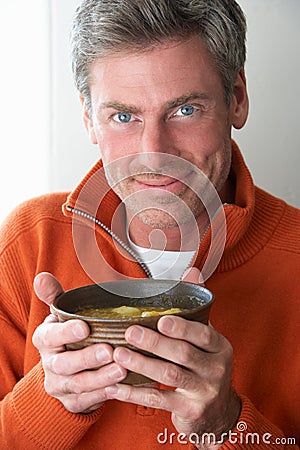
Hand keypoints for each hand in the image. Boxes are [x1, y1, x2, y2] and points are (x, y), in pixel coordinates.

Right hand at [32, 272, 126, 412]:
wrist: (64, 371)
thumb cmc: (67, 336)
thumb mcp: (59, 315)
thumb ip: (54, 295)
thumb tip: (42, 277)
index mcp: (45, 340)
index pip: (50, 336)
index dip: (66, 332)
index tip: (84, 327)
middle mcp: (50, 364)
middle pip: (65, 364)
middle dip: (87, 358)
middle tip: (109, 350)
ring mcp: (60, 386)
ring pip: (79, 385)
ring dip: (101, 378)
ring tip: (122, 369)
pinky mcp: (74, 402)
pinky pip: (90, 401)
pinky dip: (107, 394)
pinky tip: (124, 385)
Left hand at [105, 269, 239, 448]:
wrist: (217, 412)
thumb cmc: (206, 366)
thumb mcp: (207, 338)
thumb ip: (196, 307)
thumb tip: (192, 271)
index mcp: (219, 347)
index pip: (203, 334)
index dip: (182, 327)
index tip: (161, 320)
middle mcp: (216, 369)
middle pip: (183, 353)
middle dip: (154, 342)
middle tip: (130, 332)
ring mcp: (204, 391)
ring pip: (170, 375)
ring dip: (141, 364)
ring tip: (119, 354)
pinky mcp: (190, 411)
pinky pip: (159, 400)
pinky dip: (135, 393)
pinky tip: (117, 386)